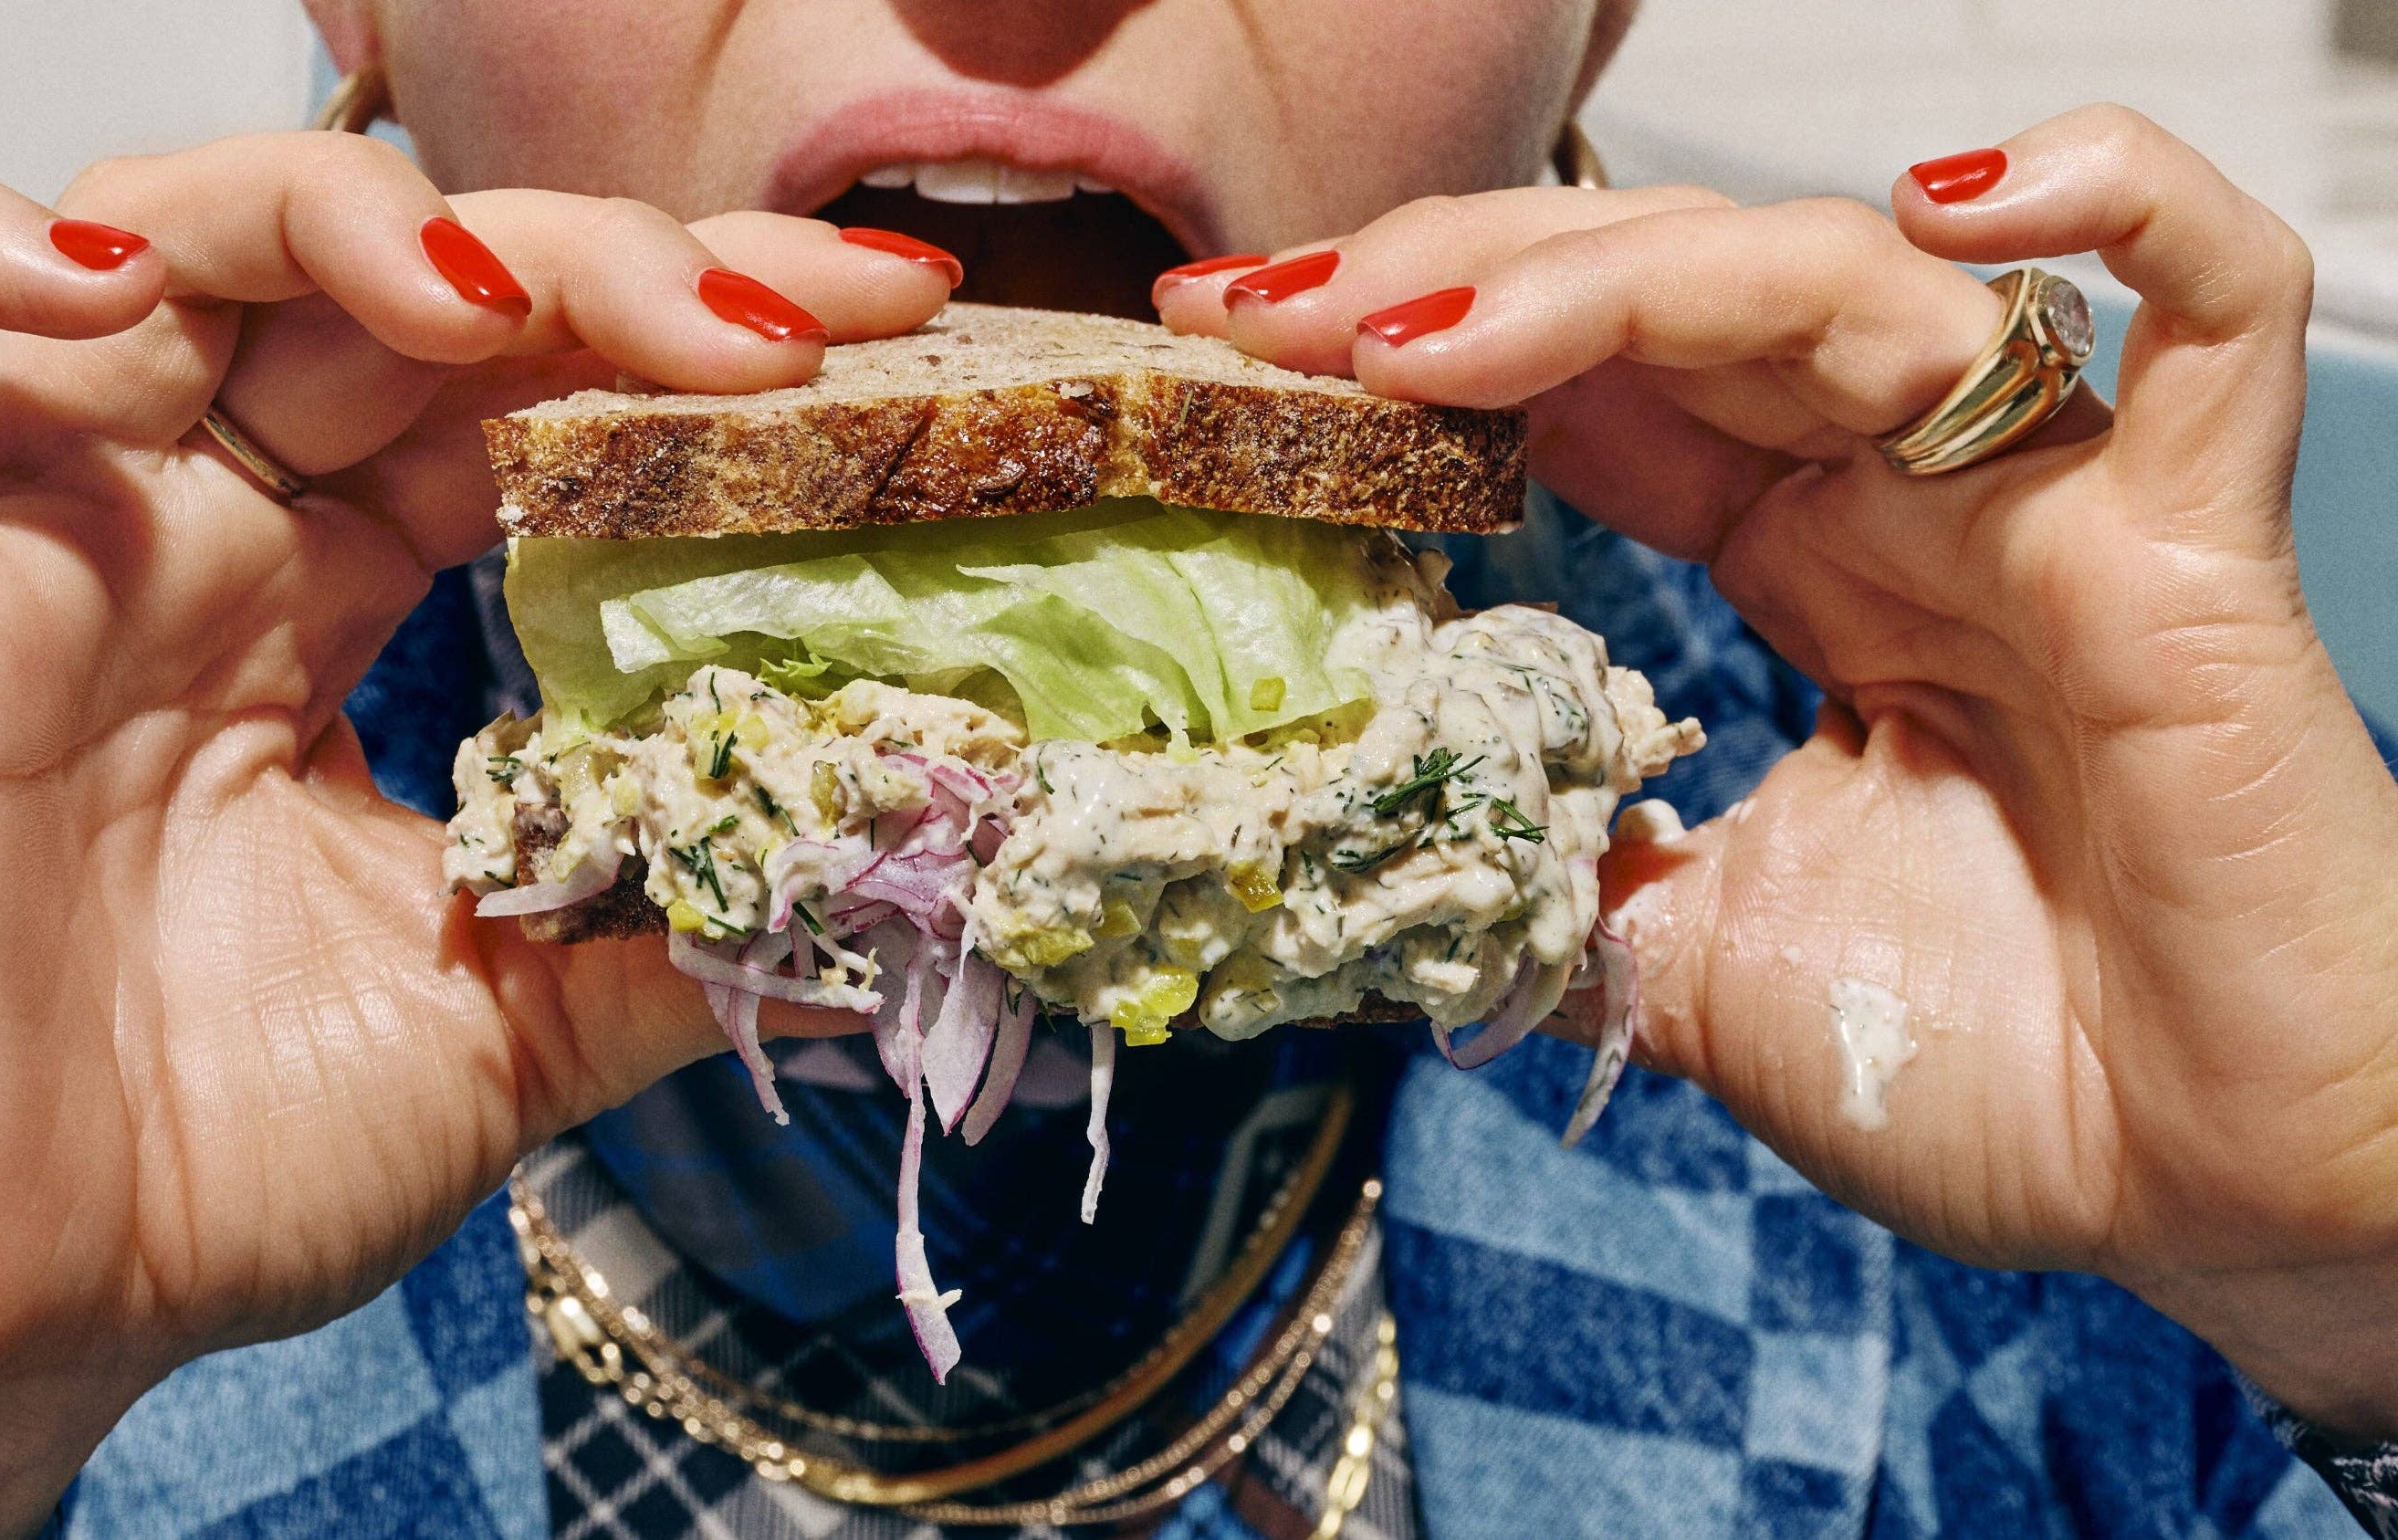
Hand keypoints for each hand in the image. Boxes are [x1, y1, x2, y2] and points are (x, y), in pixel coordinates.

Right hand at [0, 133, 952, 1537]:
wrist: (31, 1328)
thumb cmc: (243, 1168)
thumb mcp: (521, 1024)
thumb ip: (688, 931)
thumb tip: (914, 907)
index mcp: (339, 603)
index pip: (518, 392)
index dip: (681, 336)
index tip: (879, 335)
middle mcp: (204, 540)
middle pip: (382, 291)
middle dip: (594, 264)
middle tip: (777, 320)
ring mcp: (45, 550)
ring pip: (158, 249)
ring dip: (340, 218)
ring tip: (502, 301)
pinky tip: (103, 280)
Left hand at [1160, 104, 2397, 1436]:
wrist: (2210, 1203)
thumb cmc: (2000, 1075)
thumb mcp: (1691, 964)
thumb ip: (1559, 870)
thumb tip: (1391, 840)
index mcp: (1798, 567)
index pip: (1586, 386)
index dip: (1417, 347)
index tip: (1236, 354)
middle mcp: (1906, 501)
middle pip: (1668, 294)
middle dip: (1453, 279)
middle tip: (1270, 314)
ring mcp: (2046, 501)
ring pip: (1844, 275)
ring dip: (1622, 271)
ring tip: (1434, 328)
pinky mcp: (2192, 543)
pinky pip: (2211, 305)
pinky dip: (2115, 203)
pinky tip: (1947, 196)